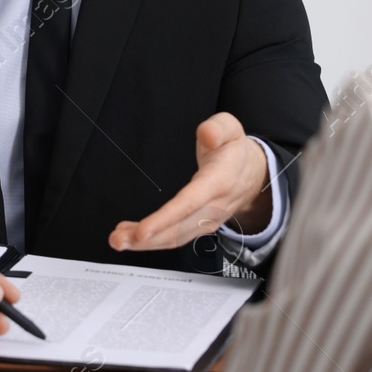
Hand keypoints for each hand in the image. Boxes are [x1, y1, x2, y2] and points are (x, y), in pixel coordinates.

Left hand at [108, 112, 271, 251]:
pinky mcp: (201, 226)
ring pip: (175, 237)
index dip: (165, 219)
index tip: (142, 230)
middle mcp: (214, 206)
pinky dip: (154, 241)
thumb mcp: (231, 129)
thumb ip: (218, 128)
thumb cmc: (235, 150)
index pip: (189, 203)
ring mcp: (208, 220)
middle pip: (178, 228)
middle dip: (146, 239)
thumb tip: (206, 134)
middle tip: (117, 240)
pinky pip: (176, 237)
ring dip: (146, 243)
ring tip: (119, 240)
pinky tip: (133, 236)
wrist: (254, 174)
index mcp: (218, 181)